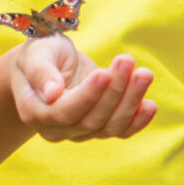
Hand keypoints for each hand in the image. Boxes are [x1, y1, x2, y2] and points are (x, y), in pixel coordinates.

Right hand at [10, 34, 156, 141]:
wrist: (47, 64)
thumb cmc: (40, 54)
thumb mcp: (36, 52)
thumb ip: (40, 71)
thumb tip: (51, 93)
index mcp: (33, 110)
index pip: (63, 112)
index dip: (87, 96)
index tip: (104, 73)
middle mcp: (54, 128)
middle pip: (91, 119)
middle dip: (114, 90)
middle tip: (127, 60)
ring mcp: (76, 132)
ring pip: (108, 126)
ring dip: (130, 101)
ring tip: (144, 73)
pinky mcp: (96, 128)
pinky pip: (118, 132)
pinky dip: (137, 121)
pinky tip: (150, 105)